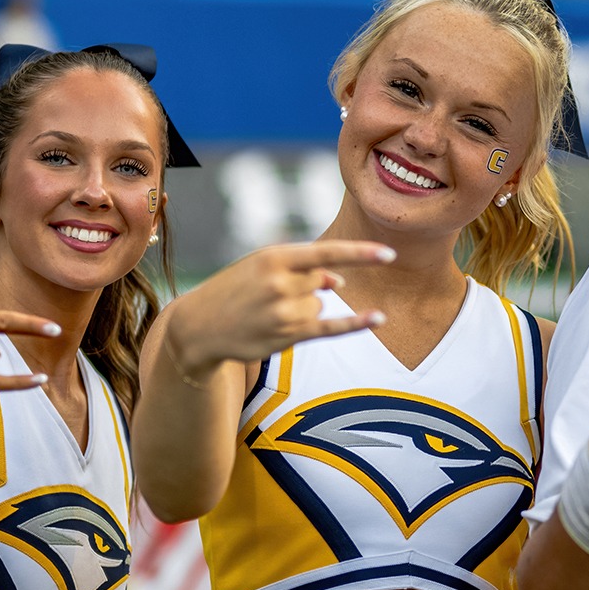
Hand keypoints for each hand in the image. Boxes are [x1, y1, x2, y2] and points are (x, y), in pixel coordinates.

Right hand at [165, 241, 394, 375]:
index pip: (326, 253)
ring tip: (269, 312)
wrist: (199, 326)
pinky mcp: (287, 336)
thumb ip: (301, 269)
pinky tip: (378, 318)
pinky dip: (356, 323)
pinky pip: (329, 326)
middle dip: (306, 287)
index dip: (359, 255)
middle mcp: (281, 283)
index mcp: (274, 257)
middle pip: (322, 282)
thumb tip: (339, 283)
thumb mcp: (262, 267)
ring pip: (319, 305)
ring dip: (303, 308)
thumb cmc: (234, 289)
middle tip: (270, 294)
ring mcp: (284, 312)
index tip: (389, 255)